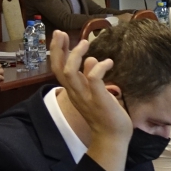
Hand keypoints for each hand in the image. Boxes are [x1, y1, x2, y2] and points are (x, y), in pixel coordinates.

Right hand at [49, 30, 131, 170]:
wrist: (113, 138)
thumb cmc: (107, 116)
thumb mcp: (97, 93)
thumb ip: (91, 78)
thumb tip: (91, 60)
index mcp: (73, 91)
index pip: (58, 69)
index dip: (57, 52)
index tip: (60, 37)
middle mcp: (75, 93)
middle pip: (58, 68)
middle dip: (58, 49)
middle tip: (61, 33)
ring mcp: (85, 97)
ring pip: (70, 72)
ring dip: (76, 55)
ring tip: (85, 43)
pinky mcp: (98, 99)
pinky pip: (93, 78)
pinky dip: (99, 67)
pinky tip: (108, 62)